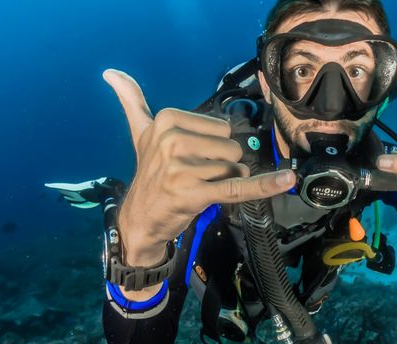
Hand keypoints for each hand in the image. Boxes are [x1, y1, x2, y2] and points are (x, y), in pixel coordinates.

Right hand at [103, 69, 295, 266]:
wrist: (139, 218)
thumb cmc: (149, 174)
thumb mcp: (139, 133)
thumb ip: (132, 101)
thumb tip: (111, 72)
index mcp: (167, 120)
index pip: (222, 128)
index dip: (213, 147)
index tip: (189, 158)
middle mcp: (173, 141)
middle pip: (231, 148)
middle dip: (221, 166)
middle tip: (194, 176)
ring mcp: (182, 168)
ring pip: (235, 169)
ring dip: (224, 182)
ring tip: (198, 188)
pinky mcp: (195, 193)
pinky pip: (238, 187)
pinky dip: (264, 185)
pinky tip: (285, 180)